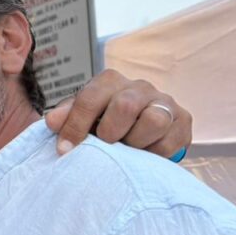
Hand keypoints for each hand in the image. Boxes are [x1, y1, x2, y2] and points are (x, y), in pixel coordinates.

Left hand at [45, 69, 191, 157]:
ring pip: (154, 120)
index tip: (65, 149)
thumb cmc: (105, 121)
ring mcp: (165, 102)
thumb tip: (51, 122)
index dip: (75, 125)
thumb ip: (66, 117)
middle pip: (125, 105)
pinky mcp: (184, 121)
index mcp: (110, 81)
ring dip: (135, 141)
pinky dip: (154, 153)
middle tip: (105, 144)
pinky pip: (170, 141)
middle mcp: (139, 86)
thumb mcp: (83, 116)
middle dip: (110, 132)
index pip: (90, 98)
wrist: (144, 128)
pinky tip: (144, 153)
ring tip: (127, 148)